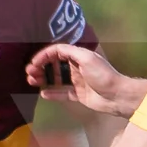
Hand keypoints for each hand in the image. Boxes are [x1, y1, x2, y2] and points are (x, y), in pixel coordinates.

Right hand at [30, 43, 146, 117]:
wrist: (117, 96)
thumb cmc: (102, 75)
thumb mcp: (87, 58)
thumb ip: (70, 52)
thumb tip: (54, 50)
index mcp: (78, 56)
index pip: (57, 52)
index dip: (44, 56)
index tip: (34, 63)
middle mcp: (76, 67)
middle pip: (54, 65)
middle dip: (40, 68)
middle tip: (29, 73)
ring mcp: (76, 81)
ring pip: (55, 79)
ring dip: (43, 79)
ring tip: (32, 82)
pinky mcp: (77, 95)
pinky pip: (61, 93)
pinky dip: (52, 93)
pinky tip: (43, 94)